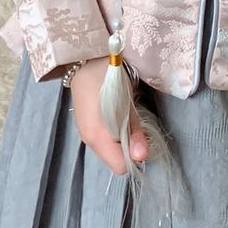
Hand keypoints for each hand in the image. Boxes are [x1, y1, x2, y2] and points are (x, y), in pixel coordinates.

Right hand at [66, 58, 147, 174]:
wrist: (85, 60)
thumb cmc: (109, 79)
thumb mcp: (127, 105)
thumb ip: (134, 133)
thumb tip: (142, 158)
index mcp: (97, 136)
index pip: (120, 167)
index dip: (134, 157)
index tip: (140, 139)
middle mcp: (88, 140)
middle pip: (114, 161)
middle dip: (128, 151)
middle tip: (133, 126)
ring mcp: (84, 134)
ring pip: (109, 152)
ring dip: (120, 142)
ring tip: (124, 119)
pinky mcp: (85, 127)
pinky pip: (103, 142)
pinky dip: (112, 136)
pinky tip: (114, 118)